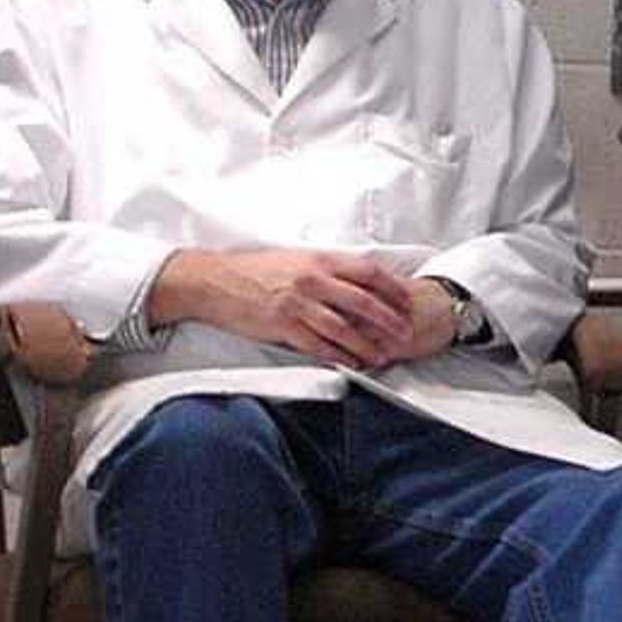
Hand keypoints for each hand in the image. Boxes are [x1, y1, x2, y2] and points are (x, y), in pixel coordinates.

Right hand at [155, 248, 428, 369]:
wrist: (214, 281)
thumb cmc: (256, 270)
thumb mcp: (297, 259)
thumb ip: (328, 269)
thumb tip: (360, 281)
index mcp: (320, 260)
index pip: (368, 272)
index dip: (392, 288)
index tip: (408, 302)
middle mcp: (312, 280)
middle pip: (363, 301)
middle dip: (389, 319)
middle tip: (406, 334)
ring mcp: (297, 303)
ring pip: (343, 327)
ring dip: (366, 344)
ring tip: (383, 356)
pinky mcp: (281, 325)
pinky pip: (317, 344)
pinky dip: (337, 355)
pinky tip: (351, 362)